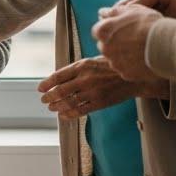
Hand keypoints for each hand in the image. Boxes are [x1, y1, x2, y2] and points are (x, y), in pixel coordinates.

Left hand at [36, 57, 166, 119]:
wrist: (134, 77)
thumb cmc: (112, 67)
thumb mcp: (92, 60)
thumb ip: (77, 69)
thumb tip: (59, 77)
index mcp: (82, 66)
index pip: (58, 76)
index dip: (47, 83)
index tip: (40, 88)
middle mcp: (85, 79)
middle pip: (60, 90)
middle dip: (49, 97)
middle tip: (44, 100)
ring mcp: (92, 92)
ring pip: (68, 102)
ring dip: (57, 106)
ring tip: (51, 108)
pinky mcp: (99, 103)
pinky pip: (80, 110)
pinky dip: (69, 114)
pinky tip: (64, 115)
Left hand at [93, 4, 162, 80]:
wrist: (168, 45)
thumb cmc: (149, 24)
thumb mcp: (132, 10)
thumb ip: (114, 11)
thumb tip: (103, 12)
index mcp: (103, 31)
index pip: (98, 31)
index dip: (110, 29)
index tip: (121, 28)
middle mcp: (105, 49)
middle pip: (106, 46)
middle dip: (115, 43)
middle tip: (132, 38)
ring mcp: (115, 63)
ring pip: (115, 59)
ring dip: (123, 55)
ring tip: (141, 49)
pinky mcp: (127, 75)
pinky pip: (126, 69)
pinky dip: (132, 65)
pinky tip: (144, 59)